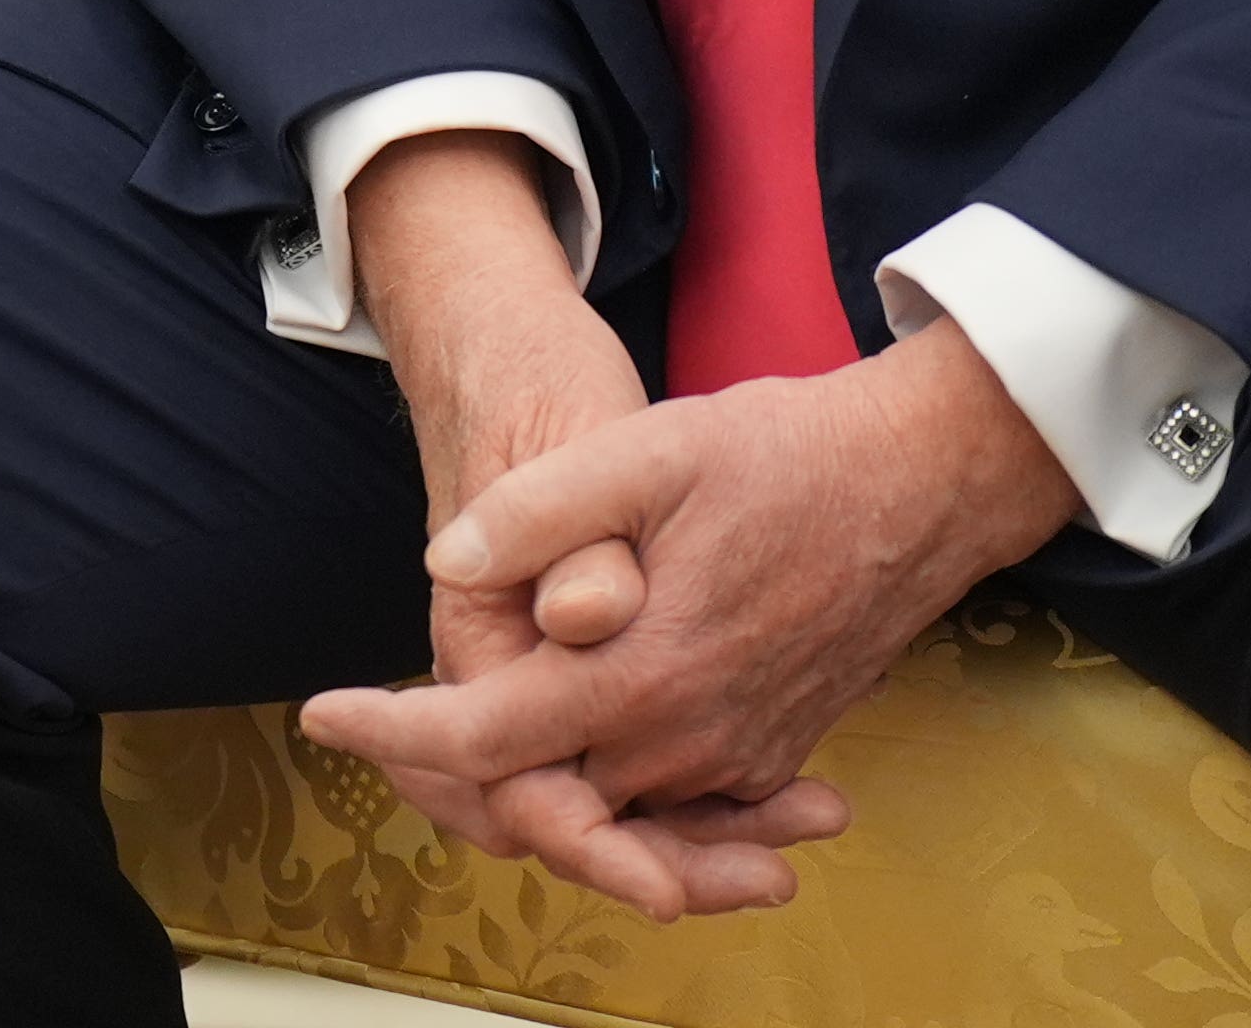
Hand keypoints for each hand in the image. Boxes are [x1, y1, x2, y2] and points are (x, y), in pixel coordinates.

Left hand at [308, 321, 1081, 916]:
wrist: (928, 485)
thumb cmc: (789, 455)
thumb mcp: (649, 450)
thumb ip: (541, 511)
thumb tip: (447, 564)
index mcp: (641, 677)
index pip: (487, 737)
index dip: (394, 730)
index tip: (321, 713)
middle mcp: (688, 739)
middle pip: (542, 791)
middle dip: (457, 765)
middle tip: (379, 719)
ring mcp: (740, 754)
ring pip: (610, 800)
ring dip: (541, 778)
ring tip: (459, 729)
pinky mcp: (777, 750)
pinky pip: (679, 795)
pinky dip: (622, 782)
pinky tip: (584, 731)